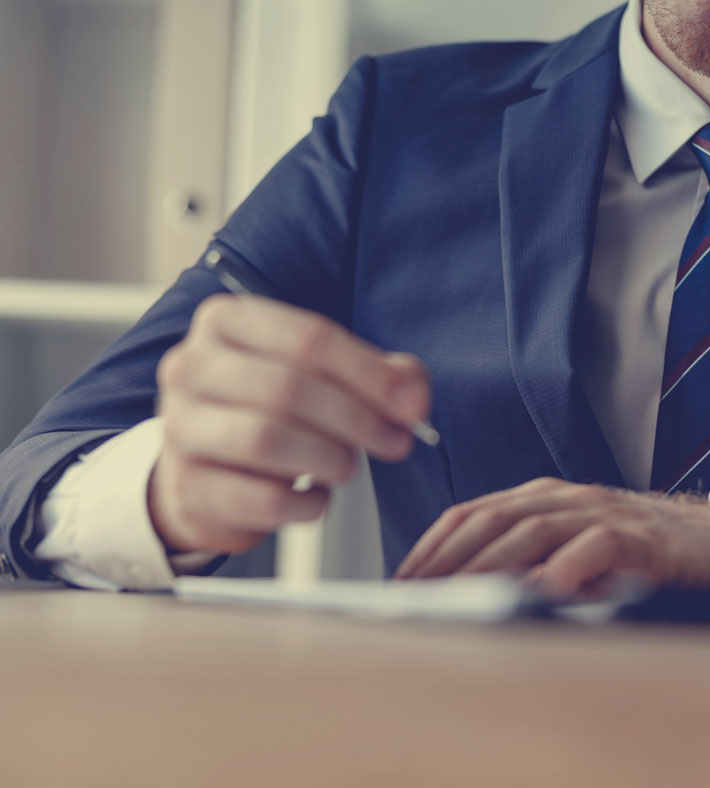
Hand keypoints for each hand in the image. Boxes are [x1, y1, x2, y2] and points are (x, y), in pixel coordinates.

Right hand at [149, 294, 431, 553]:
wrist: (204, 469)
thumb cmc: (274, 410)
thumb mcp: (325, 375)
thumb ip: (380, 374)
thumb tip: (413, 398)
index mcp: (227, 321)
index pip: (309, 338)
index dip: (369, 373)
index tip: (412, 404)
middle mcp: (191, 367)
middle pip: (287, 387)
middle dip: (357, 418)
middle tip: (394, 441)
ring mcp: (180, 428)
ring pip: (267, 439)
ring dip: (330, 458)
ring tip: (348, 466)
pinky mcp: (187, 487)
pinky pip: (260, 498)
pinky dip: (305, 503)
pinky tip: (316, 496)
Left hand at [394, 478, 709, 597]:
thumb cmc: (643, 550)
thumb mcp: (576, 548)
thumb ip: (532, 559)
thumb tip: (472, 593)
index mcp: (547, 498)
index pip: (474, 512)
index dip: (433, 545)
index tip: (403, 580)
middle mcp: (569, 499)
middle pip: (492, 519)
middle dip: (446, 559)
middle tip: (416, 595)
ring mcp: (604, 514)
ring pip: (532, 530)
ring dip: (488, 565)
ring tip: (457, 596)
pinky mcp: (640, 539)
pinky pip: (595, 547)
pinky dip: (564, 568)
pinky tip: (540, 592)